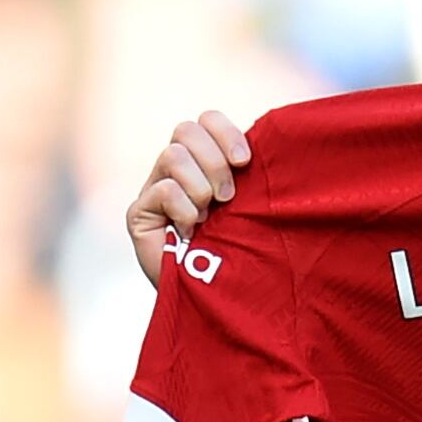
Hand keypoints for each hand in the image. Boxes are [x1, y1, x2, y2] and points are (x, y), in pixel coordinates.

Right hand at [124, 110, 248, 286]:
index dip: (225, 132)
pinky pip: (162, 190)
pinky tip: (190, 232)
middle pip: (185, 130)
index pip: (206, 119)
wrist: (222, 301)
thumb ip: (261, 180)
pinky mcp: (139, 214)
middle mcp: (179, 171)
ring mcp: (155, 190)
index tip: (246, 162)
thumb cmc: (248, 257)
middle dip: (215, 162)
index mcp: (209, 163)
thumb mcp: (261, 212)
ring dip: (200, 188)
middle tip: (230, 198)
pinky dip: (184, 210)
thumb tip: (282, 148)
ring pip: (172, 155)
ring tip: (210, 218)